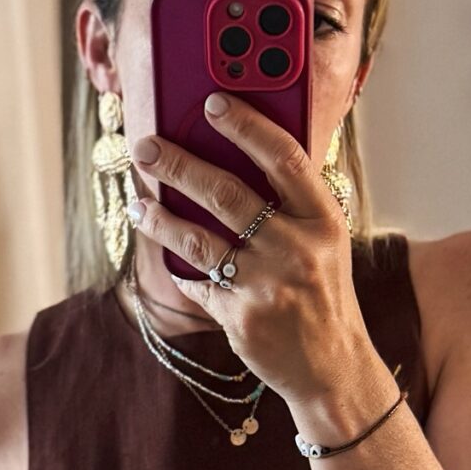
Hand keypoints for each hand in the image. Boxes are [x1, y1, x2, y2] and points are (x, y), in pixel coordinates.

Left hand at [127, 95, 371, 406]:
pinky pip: (197, 283)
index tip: (212, 103)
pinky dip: (180, 270)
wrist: (332, 367)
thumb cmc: (322, 293)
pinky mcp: (240, 317)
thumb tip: (233, 157)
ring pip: (198, 240)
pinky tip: (167, 255)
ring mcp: (266, 285)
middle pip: (227, 193)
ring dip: (160, 218)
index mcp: (322, 220)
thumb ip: (292, 203)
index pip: (283, 158)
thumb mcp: (324, 242)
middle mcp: (296, 249)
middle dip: (179, 165)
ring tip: (138, 204)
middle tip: (146, 148)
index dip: (246, 126)